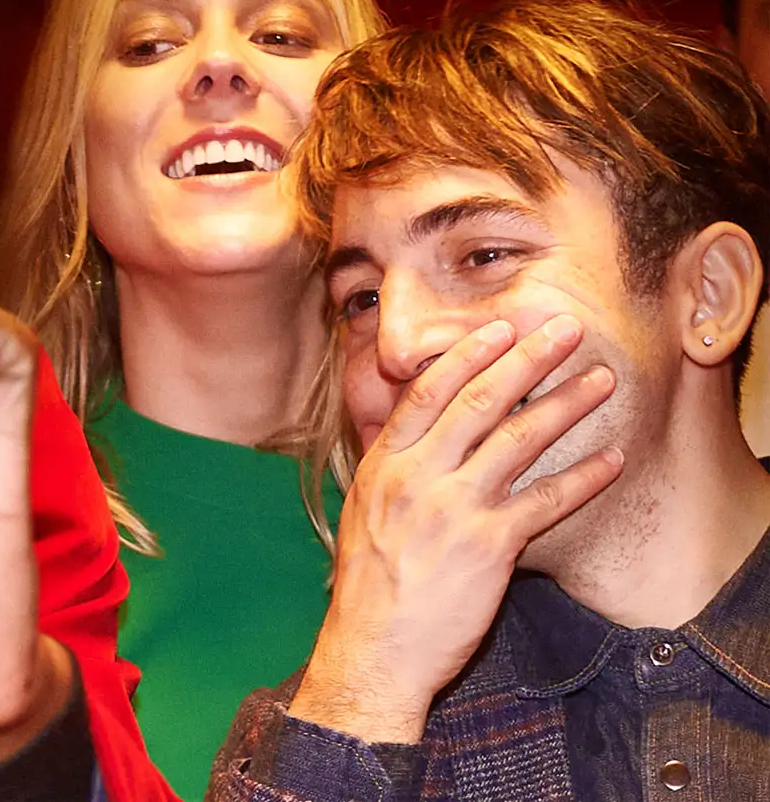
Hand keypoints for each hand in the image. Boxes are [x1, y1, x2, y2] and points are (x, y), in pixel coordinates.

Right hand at [287, 316, 622, 742]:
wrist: (374, 650)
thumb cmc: (370, 586)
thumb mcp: (366, 512)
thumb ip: (394, 469)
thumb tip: (418, 434)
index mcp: (384, 465)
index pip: (428, 393)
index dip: (467, 355)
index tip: (501, 328)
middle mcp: (417, 477)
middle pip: (477, 402)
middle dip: (525, 360)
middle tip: (563, 330)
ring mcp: (453, 509)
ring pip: (516, 440)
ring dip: (564, 404)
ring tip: (600, 381)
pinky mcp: (488, 547)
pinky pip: (544, 501)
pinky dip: (582, 478)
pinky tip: (611, 459)